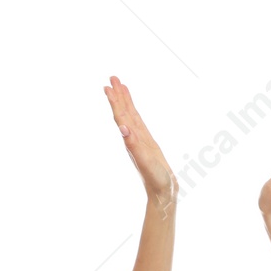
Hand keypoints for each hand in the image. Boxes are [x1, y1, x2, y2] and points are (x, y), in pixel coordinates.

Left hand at [103, 75, 175, 213]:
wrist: (163, 192)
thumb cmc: (155, 179)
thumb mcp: (145, 160)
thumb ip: (134, 144)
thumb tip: (122, 128)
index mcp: (131, 140)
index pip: (121, 117)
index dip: (115, 102)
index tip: (108, 86)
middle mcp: (133, 138)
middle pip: (124, 112)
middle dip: (118, 95)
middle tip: (113, 77)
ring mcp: (140, 141)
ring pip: (131, 116)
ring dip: (125, 101)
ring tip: (121, 86)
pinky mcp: (148, 144)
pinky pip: (139, 124)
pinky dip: (134, 113)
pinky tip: (133, 109)